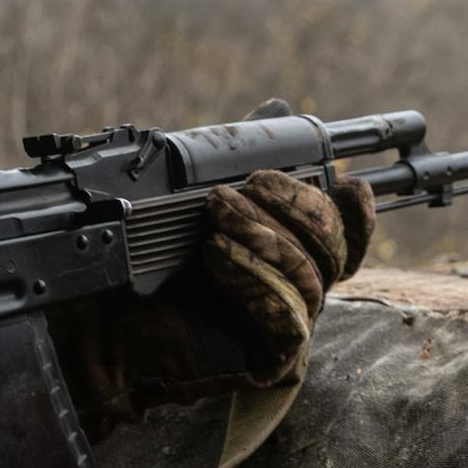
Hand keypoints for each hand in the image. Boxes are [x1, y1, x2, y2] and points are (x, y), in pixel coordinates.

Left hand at [50, 99, 373, 440]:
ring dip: (264, 234)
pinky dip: (254, 276)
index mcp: (292, 260)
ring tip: (217, 212)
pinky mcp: (273, 359)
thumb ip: (239, 159)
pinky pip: (286, 315)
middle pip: (335, 249)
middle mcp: (300, 295)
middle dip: (299, 205)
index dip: (358, 212)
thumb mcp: (195, 202)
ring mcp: (291, 330)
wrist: (109, 331)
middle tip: (250, 182)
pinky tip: (217, 252)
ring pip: (310, 276)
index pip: (349, 240)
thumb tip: (278, 108)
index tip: (348, 180)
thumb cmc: (148, 271)